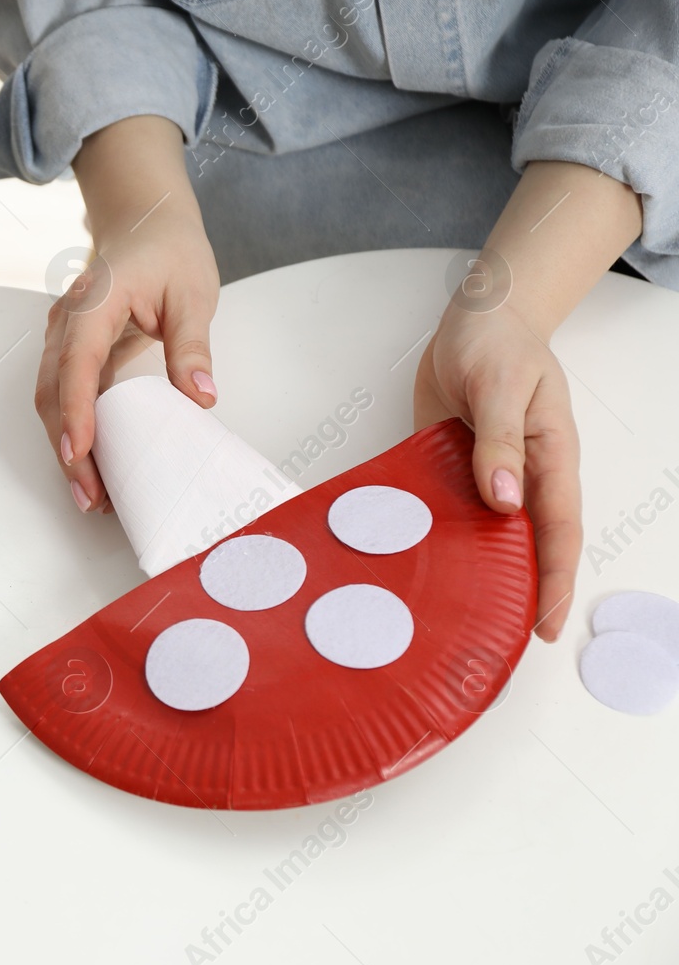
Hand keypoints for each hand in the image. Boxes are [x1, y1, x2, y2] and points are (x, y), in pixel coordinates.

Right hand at [43, 114, 221, 514]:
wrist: (143, 219)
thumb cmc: (167, 249)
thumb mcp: (194, 292)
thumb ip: (193, 344)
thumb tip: (201, 396)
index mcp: (94, 301)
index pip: (77, 363)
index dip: (76, 412)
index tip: (80, 453)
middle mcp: (67, 322)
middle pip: (52, 394)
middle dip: (68, 449)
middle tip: (92, 496)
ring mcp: (64, 338)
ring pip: (50, 401)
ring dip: (67, 447)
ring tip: (92, 494)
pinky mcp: (72, 353)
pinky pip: (65, 397)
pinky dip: (75, 432)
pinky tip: (95, 463)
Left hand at [413, 303, 580, 641]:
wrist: (473, 319)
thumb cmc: (500, 345)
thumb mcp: (503, 387)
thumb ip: (502, 443)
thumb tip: (505, 501)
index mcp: (549, 459)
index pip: (557, 532)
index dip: (554, 581)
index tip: (543, 624)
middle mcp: (519, 476)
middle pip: (523, 546)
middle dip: (515, 594)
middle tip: (493, 644)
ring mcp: (483, 475)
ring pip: (481, 535)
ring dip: (470, 573)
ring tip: (450, 622)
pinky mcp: (447, 467)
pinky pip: (442, 509)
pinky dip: (430, 537)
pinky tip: (408, 567)